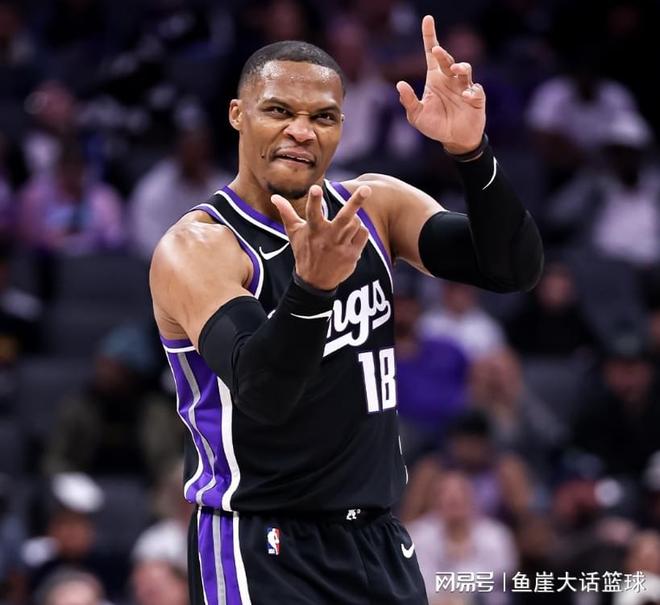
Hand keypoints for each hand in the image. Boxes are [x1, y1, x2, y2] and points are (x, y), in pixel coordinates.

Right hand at [271, 184, 370, 289]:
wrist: (315, 282)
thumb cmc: (304, 251)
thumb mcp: (294, 233)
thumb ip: (286, 213)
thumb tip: (274, 196)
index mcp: (313, 230)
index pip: (312, 212)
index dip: (314, 200)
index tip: (315, 188)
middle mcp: (328, 238)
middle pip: (345, 217)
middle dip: (355, 202)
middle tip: (366, 189)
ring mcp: (341, 247)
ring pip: (356, 223)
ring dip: (354, 220)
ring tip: (347, 223)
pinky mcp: (352, 255)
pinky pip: (363, 234)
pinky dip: (360, 231)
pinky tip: (352, 234)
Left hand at [396, 15, 485, 153]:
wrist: (454, 140)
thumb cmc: (435, 126)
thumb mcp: (417, 116)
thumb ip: (409, 101)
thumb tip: (399, 84)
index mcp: (435, 79)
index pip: (431, 54)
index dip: (429, 37)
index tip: (427, 19)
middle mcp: (450, 79)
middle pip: (447, 60)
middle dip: (443, 54)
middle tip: (436, 51)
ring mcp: (464, 87)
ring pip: (464, 69)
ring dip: (460, 67)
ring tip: (454, 69)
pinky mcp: (476, 98)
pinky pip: (475, 90)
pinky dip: (471, 91)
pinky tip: (465, 96)